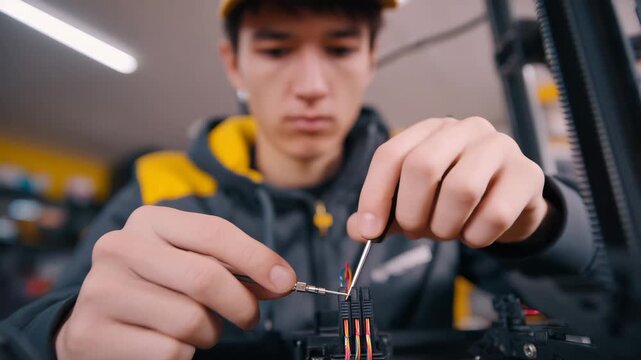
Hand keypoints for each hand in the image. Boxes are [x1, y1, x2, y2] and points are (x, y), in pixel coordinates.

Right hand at [55, 206, 295, 358]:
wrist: (95, 319)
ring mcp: (102, 290)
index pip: (214, 232)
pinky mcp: (92, 333)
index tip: (285, 281)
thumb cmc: (156, 285)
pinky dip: (184, 354)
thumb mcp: (189, 260)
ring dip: (210, 332)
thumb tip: (280, 280)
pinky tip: (168, 342)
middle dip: (242, 304)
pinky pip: (169, 351)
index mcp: (148, 220)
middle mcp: (119, 248)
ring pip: (190, 320)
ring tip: (198, 328)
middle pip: (205, 277)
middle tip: (250, 317)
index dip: (257, 258)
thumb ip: (232, 266)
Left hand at [348, 117, 547, 247]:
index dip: (374, 195)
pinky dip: (477, 237)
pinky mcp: (527, 174)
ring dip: (446, 226)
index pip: (390, 155)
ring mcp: (499, 147)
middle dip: (412, 212)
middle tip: (417, 231)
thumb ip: (384, 214)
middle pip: (422, 166)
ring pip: (461, 189)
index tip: (369, 230)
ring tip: (449, 231)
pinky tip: (476, 234)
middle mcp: (464, 129)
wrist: (511, 204)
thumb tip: (357, 229)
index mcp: (429, 131)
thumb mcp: (415, 204)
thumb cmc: (455, 200)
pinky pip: (495, 214)